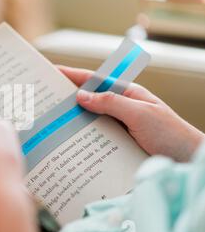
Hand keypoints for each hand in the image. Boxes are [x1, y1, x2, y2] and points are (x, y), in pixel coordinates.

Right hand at [58, 65, 204, 161]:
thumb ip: (112, 103)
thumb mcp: (141, 114)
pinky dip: (82, 139)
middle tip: (43, 100)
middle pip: (88, 100)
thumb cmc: (171, 134)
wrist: (188, 160)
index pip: (94, 80)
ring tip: (50, 123)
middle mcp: (120, 108)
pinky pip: (95, 138)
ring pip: (90, 120)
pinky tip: (70, 144)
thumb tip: (81, 96)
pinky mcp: (118, 144)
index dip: (72, 75)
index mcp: (127, 94)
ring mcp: (119, 126)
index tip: (51, 71)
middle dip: (66, 98)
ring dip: (72, 121)